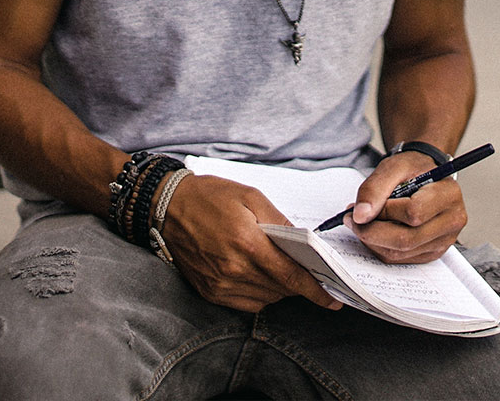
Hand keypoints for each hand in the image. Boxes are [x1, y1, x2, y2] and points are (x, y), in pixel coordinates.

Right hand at [162, 174, 342, 312]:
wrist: (166, 206)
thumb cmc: (209, 196)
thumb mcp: (250, 197)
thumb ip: (280, 222)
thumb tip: (304, 244)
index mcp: (248, 243)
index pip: (291, 276)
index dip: (315, 290)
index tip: (332, 299)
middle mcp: (234, 269)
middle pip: (281, 289)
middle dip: (298, 283)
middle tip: (308, 272)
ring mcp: (220, 284)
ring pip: (266, 298)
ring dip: (279, 288)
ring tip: (277, 267)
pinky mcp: (209, 291)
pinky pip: (246, 303)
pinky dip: (259, 293)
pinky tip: (258, 274)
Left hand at [348, 152, 466, 263]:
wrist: (426, 176)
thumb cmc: (413, 169)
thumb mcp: (393, 166)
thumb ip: (374, 188)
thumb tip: (360, 216)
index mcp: (448, 195)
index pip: (413, 213)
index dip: (382, 212)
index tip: (359, 208)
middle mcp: (452, 221)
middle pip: (406, 239)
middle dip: (371, 231)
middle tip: (352, 219)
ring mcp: (444, 240)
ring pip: (400, 252)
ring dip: (373, 240)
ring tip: (362, 222)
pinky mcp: (432, 252)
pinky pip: (400, 259)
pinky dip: (380, 247)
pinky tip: (375, 231)